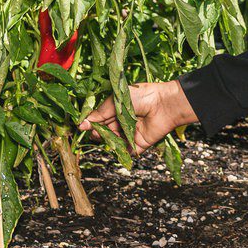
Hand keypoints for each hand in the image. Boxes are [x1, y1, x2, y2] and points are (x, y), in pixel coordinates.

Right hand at [78, 79, 196, 155]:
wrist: (164, 103)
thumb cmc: (142, 96)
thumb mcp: (116, 101)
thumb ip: (100, 113)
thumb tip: (82, 123)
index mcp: (117, 110)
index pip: (99, 119)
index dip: (91, 123)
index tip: (82, 126)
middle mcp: (123, 122)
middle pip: (104, 132)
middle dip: (98, 133)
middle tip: (96, 131)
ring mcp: (130, 134)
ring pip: (113, 142)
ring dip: (108, 141)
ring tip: (107, 135)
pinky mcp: (139, 144)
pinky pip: (126, 152)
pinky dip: (121, 151)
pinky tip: (117, 144)